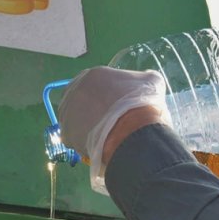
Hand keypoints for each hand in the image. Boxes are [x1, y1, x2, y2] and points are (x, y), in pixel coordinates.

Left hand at [58, 67, 169, 193]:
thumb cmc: (142, 105)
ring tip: (104, 134)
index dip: (106, 93)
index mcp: (94, 75)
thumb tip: (146, 78)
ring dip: (86, 124)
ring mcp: (67, 112)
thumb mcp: (152, 82)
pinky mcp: (66, 133)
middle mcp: (75, 90)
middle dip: (93, 107)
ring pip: (75, 117)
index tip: (116, 104)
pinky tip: (98, 145)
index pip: (96, 82)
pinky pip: (74, 137)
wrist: (133, 134)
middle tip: (108, 120)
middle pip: (82, 98)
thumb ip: (144, 78)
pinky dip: (84, 141)